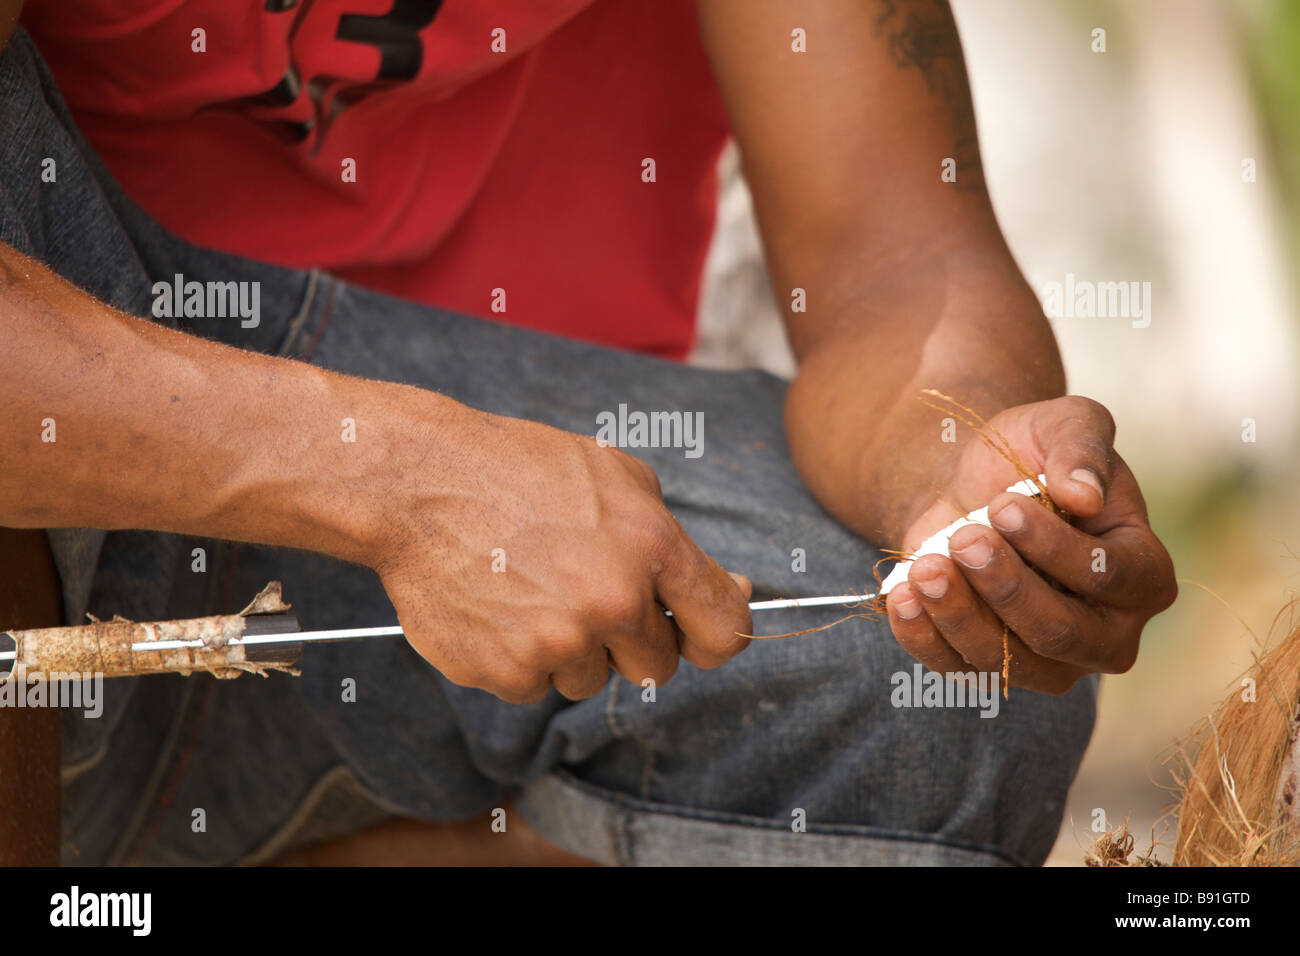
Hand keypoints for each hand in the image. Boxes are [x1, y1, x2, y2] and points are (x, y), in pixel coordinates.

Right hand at [368, 400, 751, 703]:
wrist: (419, 483)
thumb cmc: (519, 470)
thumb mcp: (615, 476)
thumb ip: (672, 540)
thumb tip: (734, 592)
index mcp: (651, 547)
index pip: (723, 627)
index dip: (717, 639)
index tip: (701, 638)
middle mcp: (613, 601)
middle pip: (658, 665)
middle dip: (631, 640)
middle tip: (585, 594)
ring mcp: (560, 642)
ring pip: (591, 679)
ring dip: (571, 649)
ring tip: (529, 589)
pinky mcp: (508, 671)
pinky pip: (534, 687)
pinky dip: (518, 657)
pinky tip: (496, 606)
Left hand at [884, 396, 1175, 693]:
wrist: (971, 485)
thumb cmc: (1031, 456)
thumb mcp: (1063, 425)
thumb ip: (1083, 447)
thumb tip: (1084, 494)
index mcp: (1143, 573)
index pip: (1107, 576)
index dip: (1053, 546)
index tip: (1002, 506)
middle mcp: (1107, 631)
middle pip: (1058, 632)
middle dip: (1006, 586)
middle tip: (964, 540)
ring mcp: (1050, 661)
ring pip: (1006, 659)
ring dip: (959, 613)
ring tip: (926, 567)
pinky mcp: (992, 666)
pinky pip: (956, 667)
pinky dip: (924, 635)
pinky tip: (904, 596)